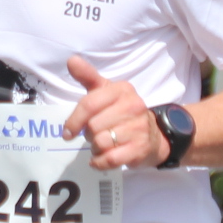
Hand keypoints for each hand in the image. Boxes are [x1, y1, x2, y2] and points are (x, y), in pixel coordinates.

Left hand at [63, 56, 162, 170]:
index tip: (67, 132)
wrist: (154, 135)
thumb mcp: (106, 91)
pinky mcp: (140, 148)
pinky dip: (100, 162)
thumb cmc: (122, 112)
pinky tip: (99, 159)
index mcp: (122, 90)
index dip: (74, 120)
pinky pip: (110, 159)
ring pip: (101, 143)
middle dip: (89, 135)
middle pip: (93, 127)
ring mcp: (139, 128)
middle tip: (95, 135)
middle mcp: (133, 106)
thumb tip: (71, 60)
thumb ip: (88, 76)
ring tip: (101, 145)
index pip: (89, 105)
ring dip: (95, 148)